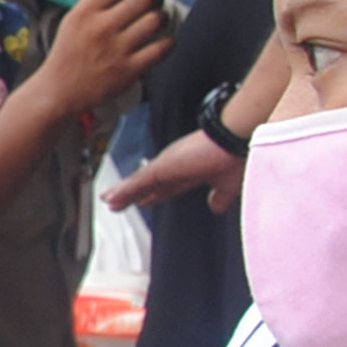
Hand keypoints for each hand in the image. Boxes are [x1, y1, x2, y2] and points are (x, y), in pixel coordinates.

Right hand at [31, 0, 169, 114]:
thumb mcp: (74, 18)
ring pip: (155, 20)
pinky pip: (161, 49)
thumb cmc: (69, 52)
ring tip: (159, 18)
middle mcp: (101, 28)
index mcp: (85, 12)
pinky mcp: (129, 71)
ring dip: (163, 15)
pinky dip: (169, 41)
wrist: (58, 92)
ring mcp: (116, 51)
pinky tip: (164, 41)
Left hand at [102, 127, 240, 215]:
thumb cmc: (239, 156)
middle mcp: (178, 168)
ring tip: (107, 200)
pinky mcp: (162, 168)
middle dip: (135, 194)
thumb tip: (216, 208)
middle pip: (151, 184)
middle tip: (118, 201)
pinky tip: (109, 199)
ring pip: (140, 183)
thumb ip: (221, 196)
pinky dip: (123, 192)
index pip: (170, 186)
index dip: (157, 194)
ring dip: (124, 193)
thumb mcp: (229, 185)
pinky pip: (137, 182)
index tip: (146, 201)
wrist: (238, 138)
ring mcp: (169, 166)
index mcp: (195, 172)